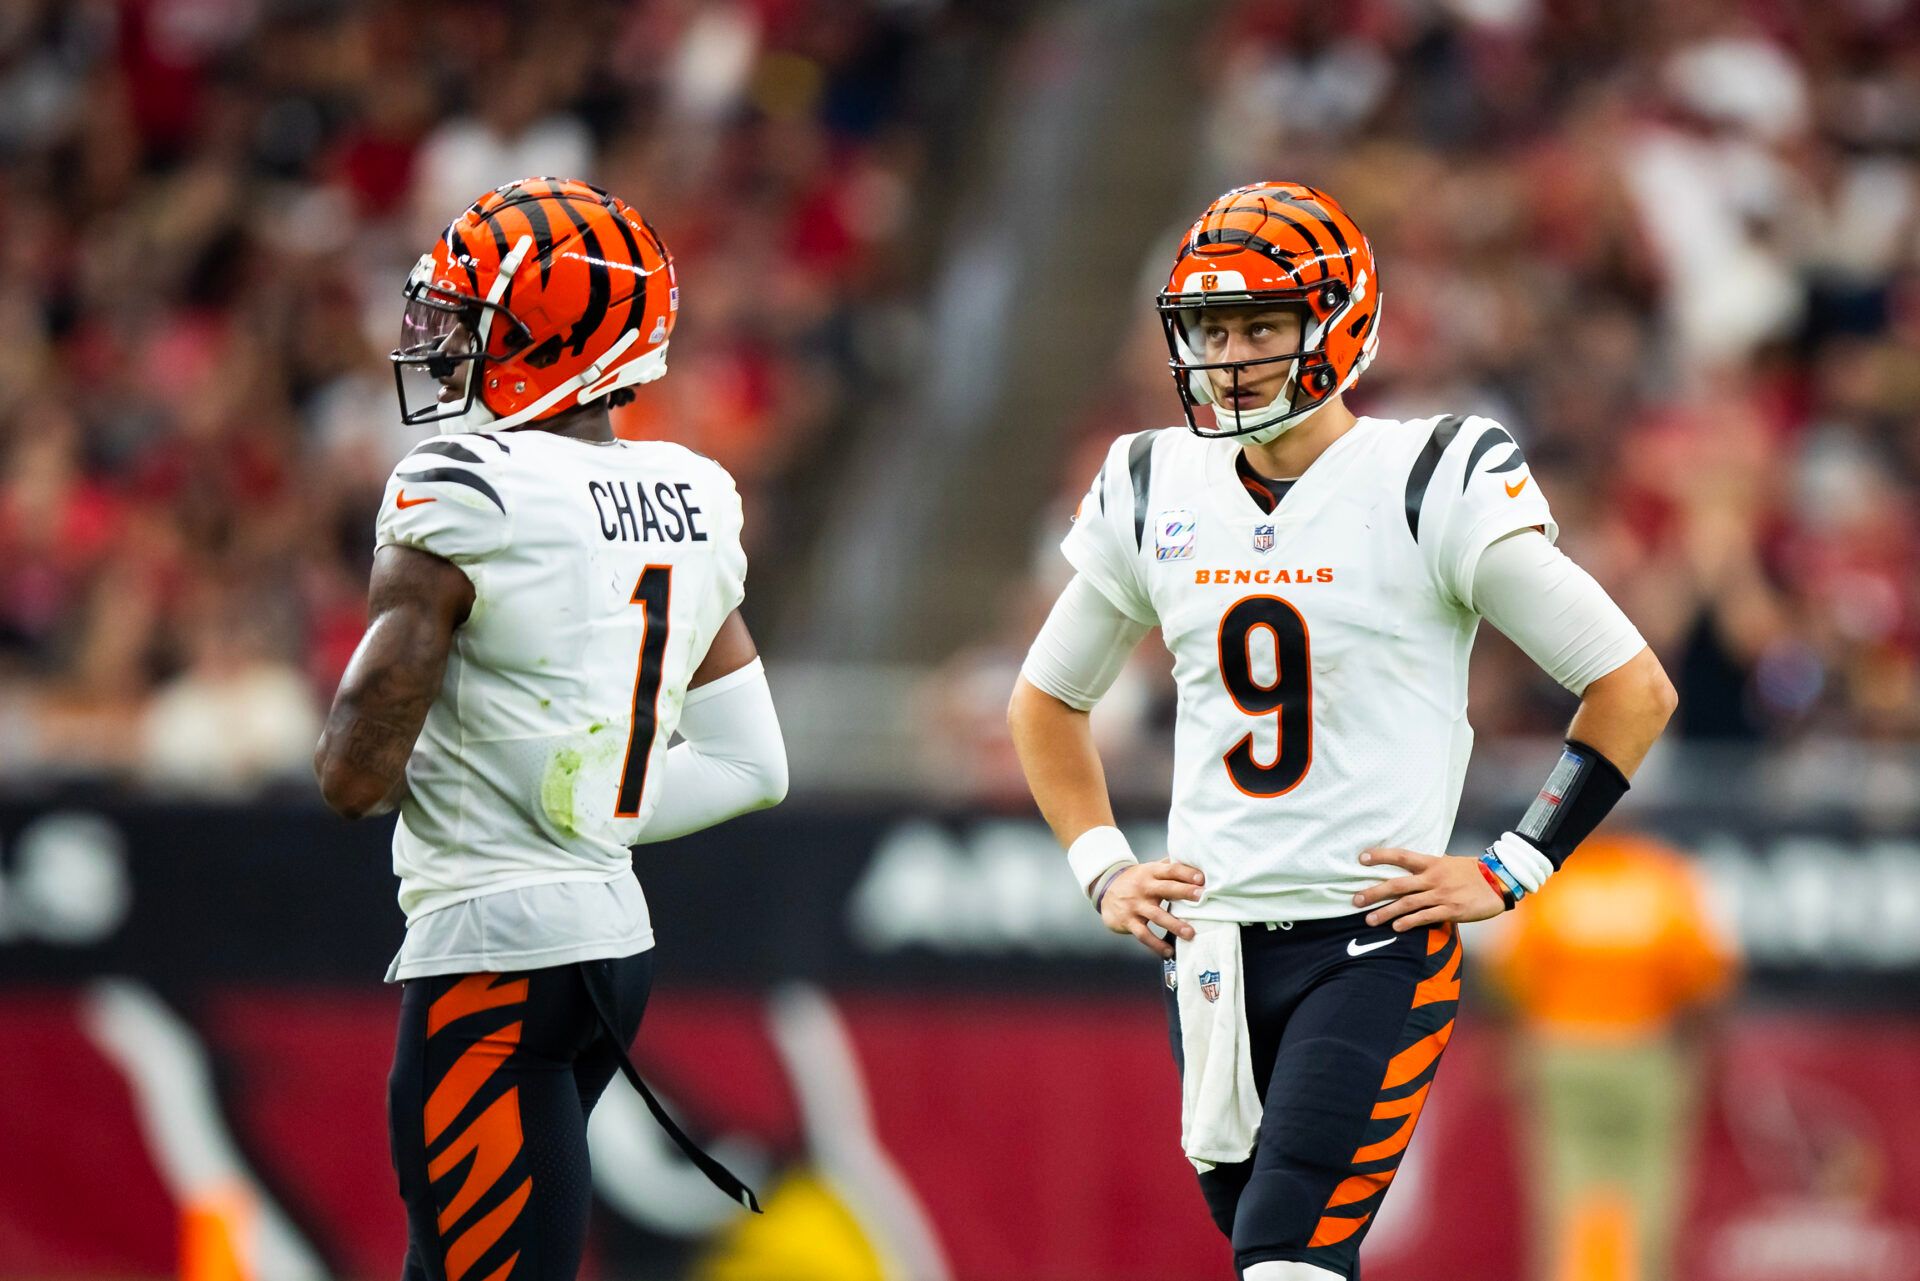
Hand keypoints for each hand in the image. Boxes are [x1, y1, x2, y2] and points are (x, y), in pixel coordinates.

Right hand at [1098, 858, 1204, 958]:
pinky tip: (1168, 951)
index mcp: (1151, 872)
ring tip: (1190, 933)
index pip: (1170, 870)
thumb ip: (1169, 866)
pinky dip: (1156, 944)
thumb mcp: (1149, 868)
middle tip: (1201, 897)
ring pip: (1156, 915)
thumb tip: (1195, 863)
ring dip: (1174, 924)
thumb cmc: (1135, 880)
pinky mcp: (1128, 921)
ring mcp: (1135, 905)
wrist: (1105, 889)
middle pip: (1166, 889)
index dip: (1186, 873)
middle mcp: (1144, 887)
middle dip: (1184, 892)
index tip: (1201, 878)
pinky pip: (1143, 935)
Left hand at [1351, 847, 1504, 930]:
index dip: (1381, 856)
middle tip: (1355, 900)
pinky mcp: (1452, 910)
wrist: (1500, 881)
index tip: (1361, 859)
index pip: (1401, 856)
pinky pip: (1426, 917)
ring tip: (1369, 920)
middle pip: (1398, 884)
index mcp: (1432, 863)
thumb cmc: (1473, 873)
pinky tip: (1397, 928)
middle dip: (1374, 892)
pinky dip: (1410, 922)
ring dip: (1386, 912)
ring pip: (1408, 904)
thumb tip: (1408, 870)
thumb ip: (1428, 868)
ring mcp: (1442, 895)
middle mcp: (1434, 878)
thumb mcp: (1449, 863)